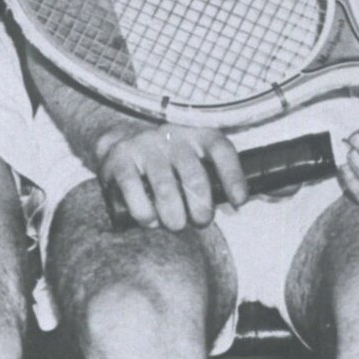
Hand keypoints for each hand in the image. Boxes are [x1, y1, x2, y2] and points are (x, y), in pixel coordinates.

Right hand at [94, 121, 246, 231]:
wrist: (120, 138)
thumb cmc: (167, 157)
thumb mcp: (192, 155)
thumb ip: (211, 175)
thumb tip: (233, 206)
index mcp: (196, 134)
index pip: (221, 150)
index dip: (233, 176)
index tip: (239, 202)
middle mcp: (173, 136)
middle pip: (195, 176)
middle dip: (201, 208)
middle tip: (200, 221)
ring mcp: (146, 146)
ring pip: (166, 188)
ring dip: (173, 215)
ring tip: (175, 225)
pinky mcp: (120, 159)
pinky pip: (134, 190)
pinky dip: (144, 212)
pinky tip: (149, 220)